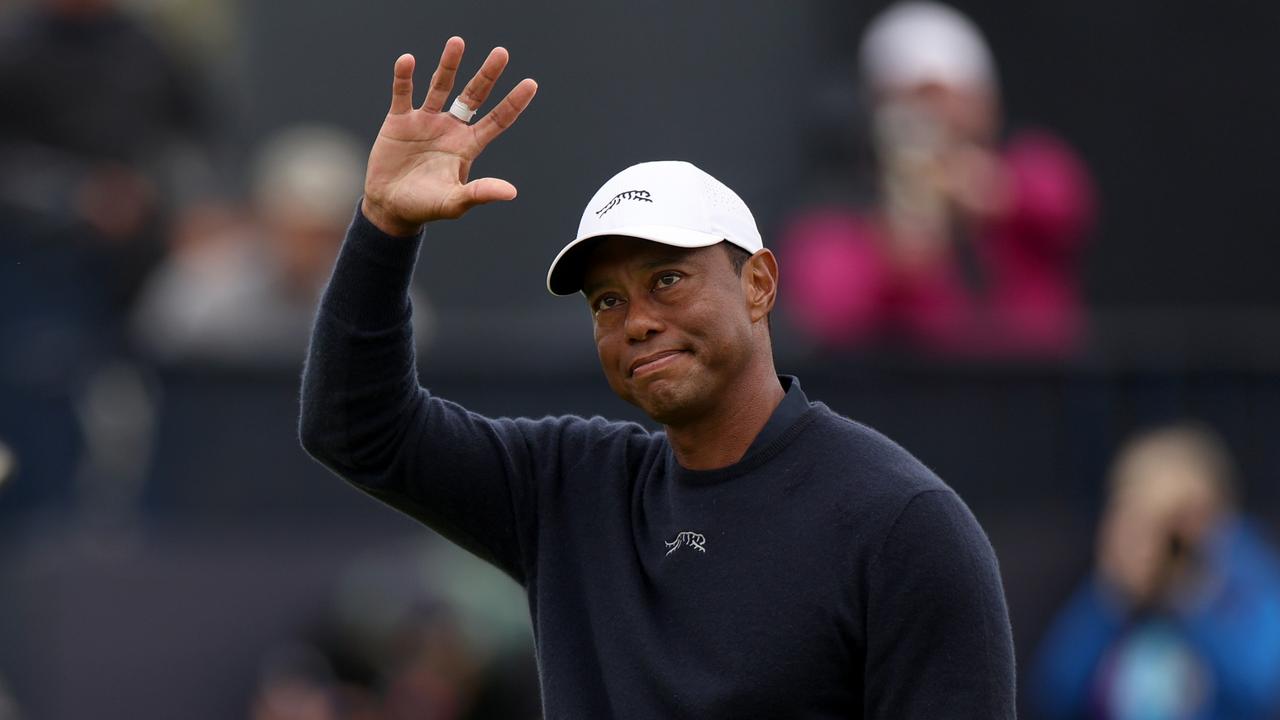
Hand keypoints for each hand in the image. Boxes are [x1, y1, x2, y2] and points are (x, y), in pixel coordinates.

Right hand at [361, 37, 537, 235]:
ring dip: (449, 65)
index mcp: (468, 146)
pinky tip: (408, 60)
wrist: (389, 206)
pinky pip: (403, 93)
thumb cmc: (425, 206)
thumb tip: (512, 192)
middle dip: (487, 75)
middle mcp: (451, 128)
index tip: (531, 83)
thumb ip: (480, 193)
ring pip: (441, 86)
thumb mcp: (455, 202)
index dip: (514, 102)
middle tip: (502, 53)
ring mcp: (426, 121)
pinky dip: (404, 77)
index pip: (497, 119)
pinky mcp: (399, 120)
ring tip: (458, 42)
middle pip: (473, 95)